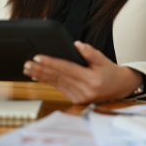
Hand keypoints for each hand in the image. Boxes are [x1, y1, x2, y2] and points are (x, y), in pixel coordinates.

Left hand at [22, 41, 142, 103]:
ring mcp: (79, 97)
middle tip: (27, 63)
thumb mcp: (103, 59)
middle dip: (40, 70)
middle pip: (58, 77)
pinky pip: (58, 88)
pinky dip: (47, 81)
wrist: (118, 88)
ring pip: (56, 83)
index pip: (67, 69)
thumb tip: (77, 45)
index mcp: (91, 80)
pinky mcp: (75, 100)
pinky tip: (37, 76)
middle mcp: (84, 91)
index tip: (38, 58)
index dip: (51, 63)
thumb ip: (90, 52)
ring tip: (28, 69)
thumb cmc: (109, 72)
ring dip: (40, 76)